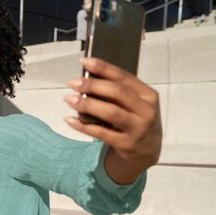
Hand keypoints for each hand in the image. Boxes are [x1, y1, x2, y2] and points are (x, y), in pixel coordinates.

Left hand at [64, 57, 161, 183]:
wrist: (148, 151)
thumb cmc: (136, 120)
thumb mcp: (135, 104)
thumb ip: (118, 93)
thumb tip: (87, 79)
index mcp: (148, 95)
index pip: (124, 77)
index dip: (103, 67)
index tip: (84, 61)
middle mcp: (146, 111)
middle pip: (117, 93)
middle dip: (93, 85)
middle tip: (72, 83)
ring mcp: (138, 129)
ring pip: (110, 113)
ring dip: (87, 104)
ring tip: (69, 99)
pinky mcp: (127, 144)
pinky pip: (101, 133)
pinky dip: (83, 126)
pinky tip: (70, 120)